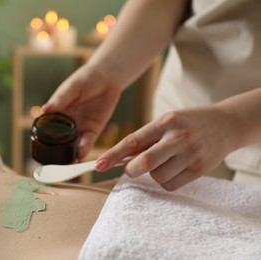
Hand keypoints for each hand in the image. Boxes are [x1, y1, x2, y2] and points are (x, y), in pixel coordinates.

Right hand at [42, 64, 121, 159]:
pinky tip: (80, 154)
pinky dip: (83, 149)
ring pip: (72, 145)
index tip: (37, 150)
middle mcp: (66, 123)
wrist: (108, 77)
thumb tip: (43, 109)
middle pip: (58, 142)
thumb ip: (60, 99)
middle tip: (52, 164)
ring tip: (67, 163)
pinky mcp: (93, 130)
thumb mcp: (72, 87)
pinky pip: (87, 142)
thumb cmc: (86, 78)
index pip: (46, 129)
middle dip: (56, 153)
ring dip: (69, 155)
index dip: (41, 140)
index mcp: (56, 112)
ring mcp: (79, 128)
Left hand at [95, 106, 237, 189]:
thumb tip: (121, 159)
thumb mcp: (167, 121)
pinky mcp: (200, 169)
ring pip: (156, 176)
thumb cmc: (188, 123)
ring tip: (164, 162)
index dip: (113, 155)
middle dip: (132, 169)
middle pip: (145, 162)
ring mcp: (191, 154)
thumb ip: (146, 138)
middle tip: (131, 168)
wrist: (226, 124)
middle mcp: (178, 137)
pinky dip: (165, 181)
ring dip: (152, 174)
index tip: (97, 165)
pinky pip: (170, 185)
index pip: (133, 141)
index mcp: (165, 122)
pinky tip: (174, 169)